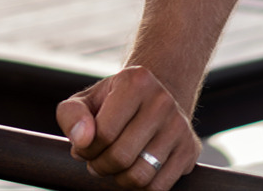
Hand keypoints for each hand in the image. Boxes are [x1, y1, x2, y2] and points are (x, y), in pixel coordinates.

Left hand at [56, 66, 200, 190]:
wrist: (151, 97)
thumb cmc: (112, 102)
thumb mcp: (85, 100)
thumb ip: (72, 115)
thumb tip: (81, 140)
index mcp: (134, 81)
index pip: (103, 132)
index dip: (86, 149)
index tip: (82, 148)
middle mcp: (162, 100)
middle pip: (122, 156)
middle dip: (100, 166)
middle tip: (94, 161)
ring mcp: (179, 126)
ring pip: (141, 175)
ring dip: (119, 179)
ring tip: (111, 166)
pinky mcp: (190, 150)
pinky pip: (160, 187)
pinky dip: (139, 187)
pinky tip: (131, 171)